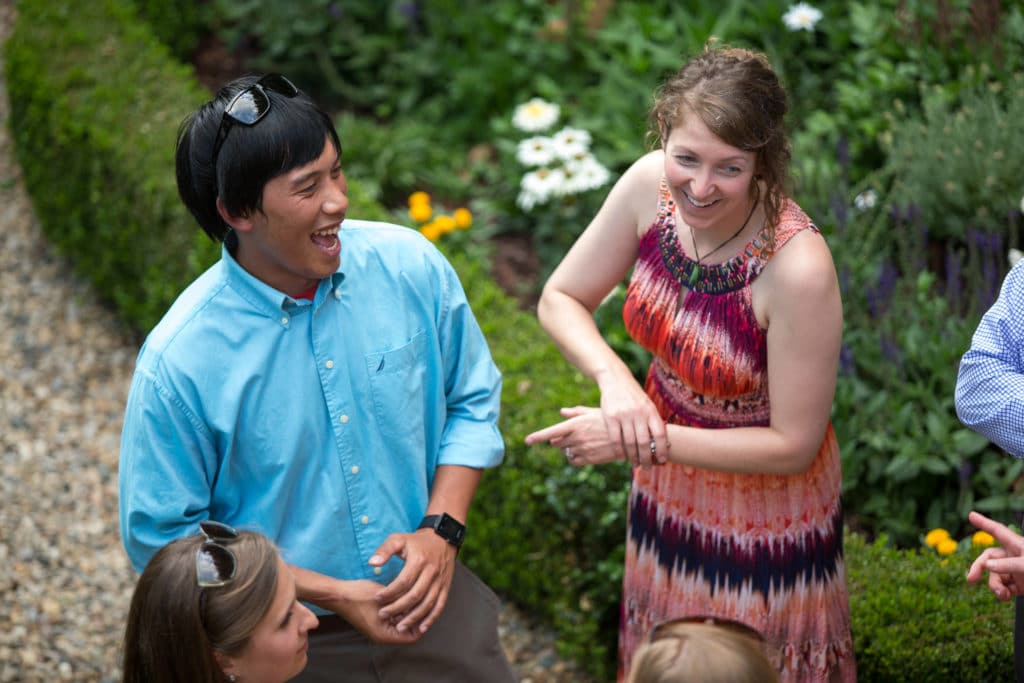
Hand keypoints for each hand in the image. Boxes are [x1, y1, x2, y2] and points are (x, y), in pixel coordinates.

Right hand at [324, 580, 422, 643]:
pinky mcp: (376, 621)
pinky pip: (393, 619)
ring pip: (401, 623)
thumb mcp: (386, 597)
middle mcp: (383, 636)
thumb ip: (403, 603)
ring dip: (407, 612)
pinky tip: (403, 595)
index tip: (426, 606)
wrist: (338, 594)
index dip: (422, 623)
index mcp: (384, 635)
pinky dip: (399, 610)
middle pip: (408, 631)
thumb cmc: (359, 596)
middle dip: (415, 616)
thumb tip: (421, 602)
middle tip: (423, 599)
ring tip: (414, 595)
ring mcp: (379, 629)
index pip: (413, 636)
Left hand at [369, 530, 456, 633]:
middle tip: (383, 615)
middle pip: (415, 595)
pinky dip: (431, 618)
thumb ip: (384, 550)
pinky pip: (440, 605)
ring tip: (399, 627)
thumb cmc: (416, 541)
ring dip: (413, 617)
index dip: (390, 592)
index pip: (403, 581)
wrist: (442, 539)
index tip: (377, 598)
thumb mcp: (398, 539)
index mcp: (419, 560)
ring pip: (427, 603)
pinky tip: (421, 627)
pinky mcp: (446, 587)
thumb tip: (372, 563)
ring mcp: (440, 581)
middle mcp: (432, 572)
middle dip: (398, 608)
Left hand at [526, 405, 656, 466]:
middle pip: (557, 442)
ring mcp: (582, 449)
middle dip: (560, 440)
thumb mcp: (594, 412)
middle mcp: (577, 437)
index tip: (527, 441)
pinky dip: (575, 457)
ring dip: (569, 448)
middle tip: (572, 436)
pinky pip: (574, 461)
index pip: (551, 432)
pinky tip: (584, 451)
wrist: (629, 436)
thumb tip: (562, 411)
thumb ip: (576, 412)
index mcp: (576, 424)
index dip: (538, 437)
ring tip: (584, 442)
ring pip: (566, 451)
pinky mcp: (589, 459)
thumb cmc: (611, 420)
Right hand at [593, 369, 668, 466]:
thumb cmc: (634, 396)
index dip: (661, 449)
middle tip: (647, 468)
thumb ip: (652, 421)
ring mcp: (624, 415)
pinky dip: (619, 451)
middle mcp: (638, 413)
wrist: (615, 380)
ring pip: (630, 443)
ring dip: (633, 457)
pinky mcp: (610, 416)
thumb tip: (661, 443)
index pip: (659, 434)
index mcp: (651, 411)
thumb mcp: (647, 404)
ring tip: (635, 464)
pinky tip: (621, 457)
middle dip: (646, 458)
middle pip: (644, 442)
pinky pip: (615, 439)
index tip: (661, 460)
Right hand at [966, 510, 1023, 600]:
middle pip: (989, 557)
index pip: (997, 531)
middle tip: (970, 580)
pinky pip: (1004, 587)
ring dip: (994, 585)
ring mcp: (1016, 572)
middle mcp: (1014, 557)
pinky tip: (1006, 597)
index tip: (971, 515)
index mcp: (1017, 545)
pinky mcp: (1020, 586)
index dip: (984, 523)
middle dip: (978, 568)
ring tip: (1002, 594)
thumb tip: (987, 565)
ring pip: (995, 575)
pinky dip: (1002, 593)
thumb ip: (1009, 564)